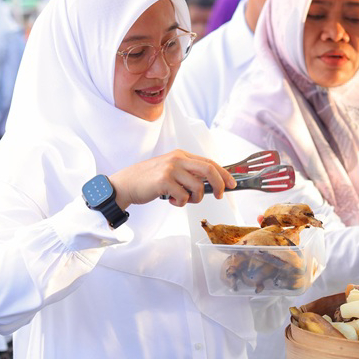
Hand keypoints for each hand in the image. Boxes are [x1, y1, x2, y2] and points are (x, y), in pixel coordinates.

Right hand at [110, 150, 236, 208]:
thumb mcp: (171, 170)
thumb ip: (188, 173)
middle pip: (209, 170)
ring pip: (197, 187)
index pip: (209, 162)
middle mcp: (177, 159)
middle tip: (219, 196)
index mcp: (181, 155)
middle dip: (219, 184)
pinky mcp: (164, 181)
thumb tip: (211, 184)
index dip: (224, 173)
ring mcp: (171, 169)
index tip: (232, 184)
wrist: (126, 183)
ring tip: (183, 200)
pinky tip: (171, 201)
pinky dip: (181, 203)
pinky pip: (184, 197)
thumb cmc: (149, 179)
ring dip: (195, 199)